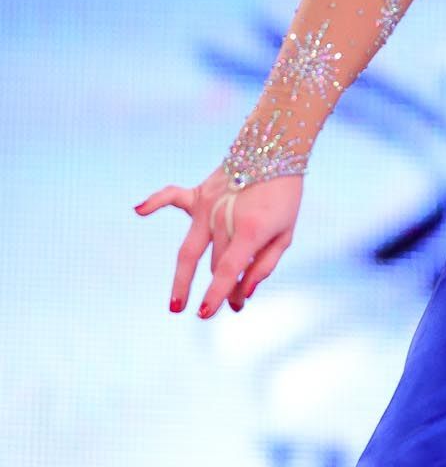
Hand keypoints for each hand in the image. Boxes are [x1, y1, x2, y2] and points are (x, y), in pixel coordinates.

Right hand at [135, 167, 302, 316]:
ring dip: (188, 278)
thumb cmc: (284, 196)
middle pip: (214, 264)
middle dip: (223, 289)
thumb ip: (264, 265)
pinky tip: (139, 210)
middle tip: (233, 307)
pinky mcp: (199, 194)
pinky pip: (172, 197)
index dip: (215, 295)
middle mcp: (223, 218)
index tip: (204, 314)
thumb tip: (242, 295)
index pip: (226, 270)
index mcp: (249, 229)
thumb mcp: (285, 235)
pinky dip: (155, 201)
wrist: (278, 151)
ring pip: (192, 249)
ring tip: (176, 305)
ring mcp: (208, 205)